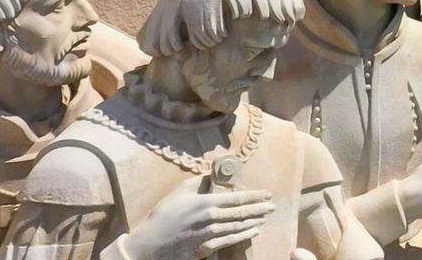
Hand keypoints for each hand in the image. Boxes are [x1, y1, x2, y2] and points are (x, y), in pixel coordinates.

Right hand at [124, 178, 274, 259]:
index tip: (267, 194)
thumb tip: (215, 172)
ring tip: (265, 216)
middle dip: (260, 208)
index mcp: (205, 202)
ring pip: (238, 227)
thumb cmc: (163, 216)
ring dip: (254, 221)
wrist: (149, 245)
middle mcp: (210, 218)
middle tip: (272, 205)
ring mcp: (209, 235)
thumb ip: (200, 181)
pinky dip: (244, 235)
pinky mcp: (205, 249)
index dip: (255, 196)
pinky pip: (230, 241)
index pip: (237, 198)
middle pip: (241, 213)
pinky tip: (254, 231)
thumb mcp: (179, 193)